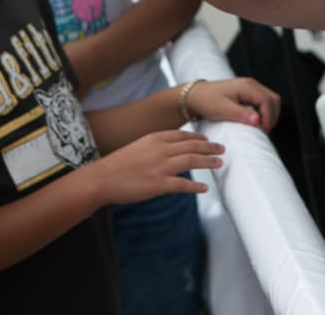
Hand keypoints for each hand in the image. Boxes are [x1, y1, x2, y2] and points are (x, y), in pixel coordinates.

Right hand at [92, 130, 221, 204]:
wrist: (102, 178)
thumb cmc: (118, 165)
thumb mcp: (138, 147)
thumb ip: (155, 147)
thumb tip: (170, 151)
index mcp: (154, 139)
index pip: (183, 135)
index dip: (198, 137)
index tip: (208, 139)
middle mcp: (160, 149)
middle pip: (192, 145)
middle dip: (209, 147)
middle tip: (222, 149)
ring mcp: (160, 167)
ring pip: (191, 160)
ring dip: (208, 161)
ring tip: (219, 163)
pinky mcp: (158, 184)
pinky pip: (183, 185)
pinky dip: (196, 186)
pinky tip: (204, 188)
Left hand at [184, 77, 279, 132]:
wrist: (194, 96)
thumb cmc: (206, 101)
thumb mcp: (222, 110)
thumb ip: (241, 114)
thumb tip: (258, 120)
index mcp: (246, 86)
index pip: (267, 100)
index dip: (269, 116)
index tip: (264, 130)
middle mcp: (250, 84)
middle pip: (273, 99)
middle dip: (272, 115)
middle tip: (265, 130)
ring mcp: (249, 88)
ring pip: (270, 100)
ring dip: (269, 114)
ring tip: (261, 128)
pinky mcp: (247, 93)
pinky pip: (263, 101)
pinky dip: (264, 112)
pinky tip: (257, 122)